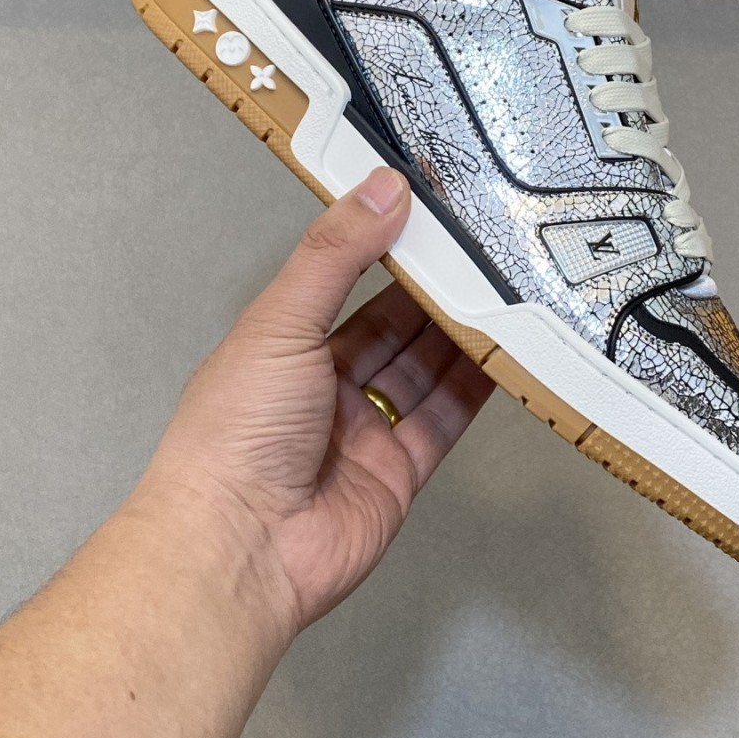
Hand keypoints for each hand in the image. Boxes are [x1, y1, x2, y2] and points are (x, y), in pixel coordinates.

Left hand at [144, 166, 493, 637]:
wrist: (241, 548)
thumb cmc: (235, 433)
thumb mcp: (281, 321)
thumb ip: (335, 254)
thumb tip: (381, 188)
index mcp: (282, 346)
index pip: (343, 284)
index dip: (385, 249)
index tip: (429, 213)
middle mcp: (322, 387)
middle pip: (392, 328)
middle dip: (433, 292)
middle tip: (481, 252)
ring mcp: (362, 432)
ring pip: (423, 371)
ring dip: (459, 336)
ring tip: (503, 292)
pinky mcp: (398, 473)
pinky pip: (443, 421)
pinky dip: (474, 390)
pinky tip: (502, 356)